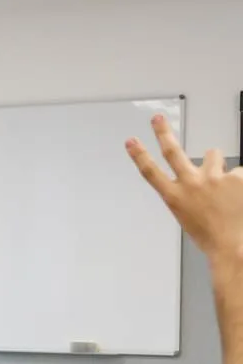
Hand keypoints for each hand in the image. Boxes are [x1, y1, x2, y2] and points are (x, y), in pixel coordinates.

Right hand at [128, 114, 242, 263]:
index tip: (131, 141)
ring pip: (213, 156)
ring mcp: (213, 179)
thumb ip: (189, 194)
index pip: (151, 172)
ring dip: (217, 164)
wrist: (232, 244)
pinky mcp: (236, 177)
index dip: (139, 155)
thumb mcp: (188, 216)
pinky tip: (240, 195)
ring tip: (224, 181)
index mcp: (174, 197)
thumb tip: (200, 177)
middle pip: (172, 152)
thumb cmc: (211, 235)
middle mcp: (190, 184)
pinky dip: (240, 181)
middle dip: (162, 133)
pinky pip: (239, 171)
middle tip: (157, 119)